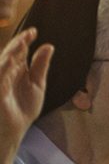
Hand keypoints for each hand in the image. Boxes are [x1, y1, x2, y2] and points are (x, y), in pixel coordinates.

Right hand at [0, 28, 52, 149]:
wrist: (11, 132)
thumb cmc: (22, 110)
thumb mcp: (37, 85)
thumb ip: (40, 66)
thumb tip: (48, 46)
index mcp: (15, 70)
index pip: (19, 52)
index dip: (25, 41)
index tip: (34, 32)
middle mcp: (5, 72)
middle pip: (10, 54)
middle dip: (19, 43)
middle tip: (29, 34)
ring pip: (3, 63)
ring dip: (11, 52)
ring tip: (21, 43)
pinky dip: (4, 68)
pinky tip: (11, 62)